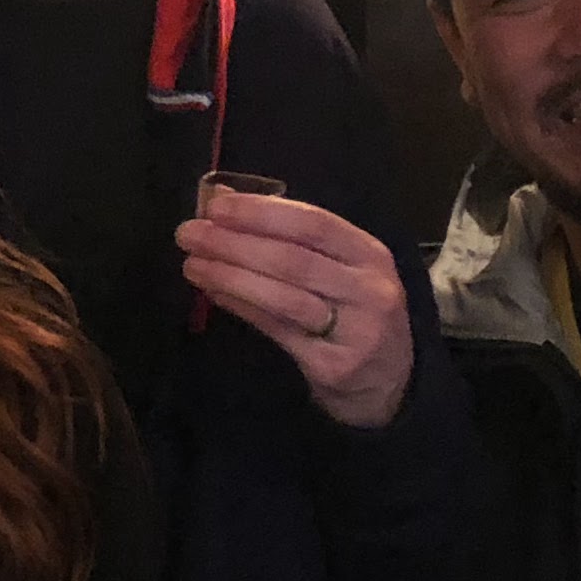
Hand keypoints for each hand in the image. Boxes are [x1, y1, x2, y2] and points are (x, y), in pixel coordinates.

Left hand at [175, 187, 414, 427]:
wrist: (391, 383)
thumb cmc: (353, 312)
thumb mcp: (339, 268)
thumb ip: (288, 235)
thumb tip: (222, 198)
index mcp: (369, 254)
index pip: (314, 223)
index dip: (262, 212)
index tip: (216, 206)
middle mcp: (368, 289)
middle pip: (293, 260)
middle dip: (234, 243)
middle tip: (189, 234)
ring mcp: (355, 331)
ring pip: (284, 297)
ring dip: (230, 277)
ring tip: (192, 265)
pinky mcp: (334, 366)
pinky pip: (278, 330)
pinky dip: (242, 308)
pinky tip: (214, 293)